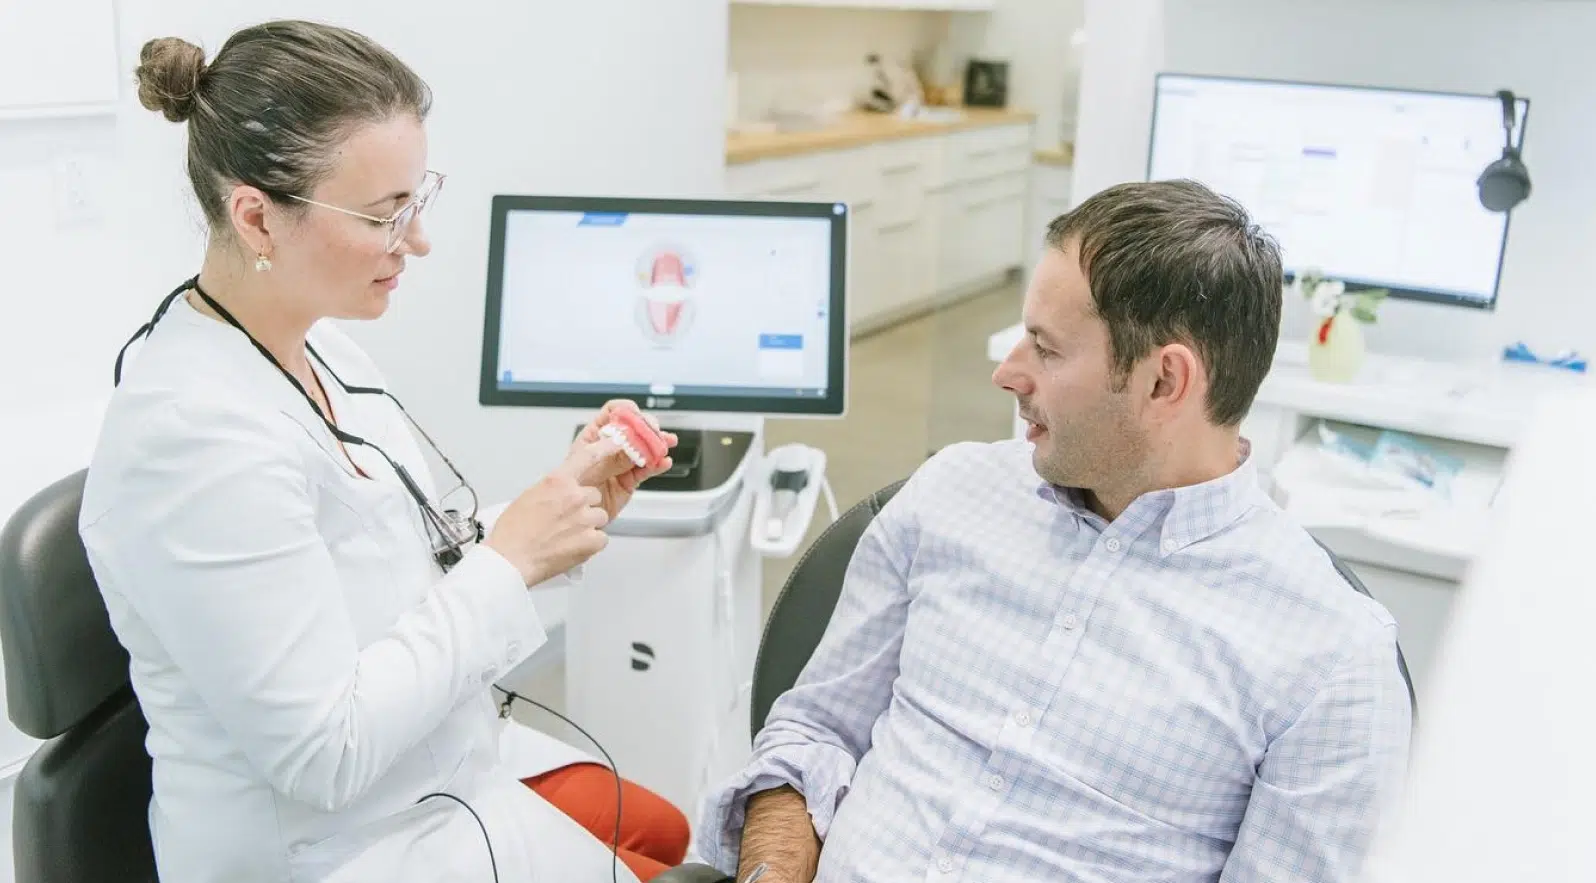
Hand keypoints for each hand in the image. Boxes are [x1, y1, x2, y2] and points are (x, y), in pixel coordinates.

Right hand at [485, 442, 625, 584]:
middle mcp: (575, 497)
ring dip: (588, 526)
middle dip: (584, 508)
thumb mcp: (531, 496)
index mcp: (558, 482)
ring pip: (599, 518)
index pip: (587, 457)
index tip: (616, 444)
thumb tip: (562, 492)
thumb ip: (554, 490)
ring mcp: (585, 518)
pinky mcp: (592, 540)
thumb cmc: (513, 532)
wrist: (510, 559)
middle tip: (564, 522)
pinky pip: (601, 539)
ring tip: (565, 536)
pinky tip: (570, 547)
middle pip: (594, 497)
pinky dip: (590, 545)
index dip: (605, 448)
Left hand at [572, 399, 676, 518]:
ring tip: (667, 443)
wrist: (573, 517)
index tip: (637, 415)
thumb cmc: (569, 488)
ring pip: (644, 448)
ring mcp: (622, 463)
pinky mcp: (630, 480)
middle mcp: (610, 446)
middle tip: (655, 432)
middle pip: (634, 428)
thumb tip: (631, 444)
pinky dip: (658, 465)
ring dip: (658, 444)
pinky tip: (664, 462)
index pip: (613, 412)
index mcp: (595, 435)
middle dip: (647, 427)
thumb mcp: (589, 466)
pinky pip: (647, 470)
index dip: (626, 410)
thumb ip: (611, 455)